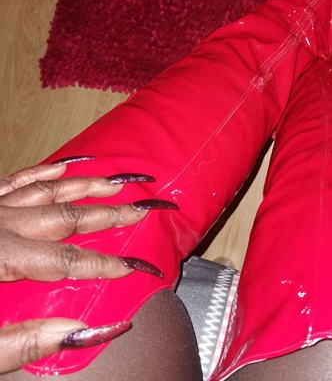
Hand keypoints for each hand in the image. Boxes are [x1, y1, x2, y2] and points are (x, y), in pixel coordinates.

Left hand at [0, 162, 175, 371]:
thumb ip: (26, 341)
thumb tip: (85, 332)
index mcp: (0, 257)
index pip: (65, 260)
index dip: (103, 265)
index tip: (134, 267)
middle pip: (65, 216)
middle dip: (109, 213)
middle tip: (143, 207)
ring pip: (45, 190)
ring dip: (84, 184)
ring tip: (116, 181)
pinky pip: (15, 179)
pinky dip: (41, 172)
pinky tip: (63, 165)